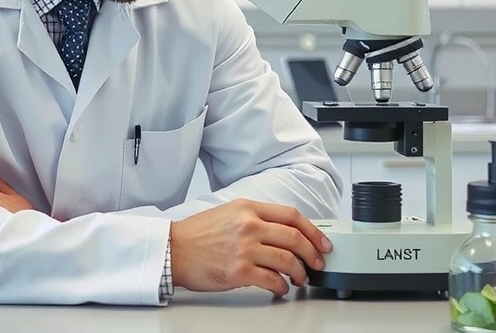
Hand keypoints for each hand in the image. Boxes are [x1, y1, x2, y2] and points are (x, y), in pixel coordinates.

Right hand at [168, 198, 331, 297]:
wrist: (173, 249)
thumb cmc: (197, 234)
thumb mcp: (228, 212)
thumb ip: (255, 217)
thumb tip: (283, 231)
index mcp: (248, 208)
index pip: (292, 216)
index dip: (313, 231)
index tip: (322, 242)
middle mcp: (249, 225)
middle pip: (295, 238)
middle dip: (313, 253)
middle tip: (317, 263)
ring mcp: (245, 248)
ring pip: (288, 260)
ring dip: (300, 272)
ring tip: (300, 278)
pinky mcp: (239, 271)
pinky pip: (272, 280)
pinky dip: (282, 286)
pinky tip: (281, 288)